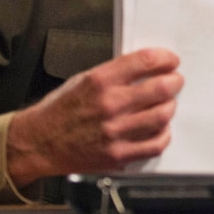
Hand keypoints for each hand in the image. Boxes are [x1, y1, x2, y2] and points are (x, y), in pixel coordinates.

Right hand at [6, 48, 182, 186]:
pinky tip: (159, 129)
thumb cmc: (60, 111)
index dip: (165, 59)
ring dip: (170, 107)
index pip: (145, 62)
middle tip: (175, 82)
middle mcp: (109, 105)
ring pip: (162, 116)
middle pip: (161, 88)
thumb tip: (146, 67)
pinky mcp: (118, 154)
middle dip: (174, 82)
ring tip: (166, 105)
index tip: (171, 61)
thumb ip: (115, 74)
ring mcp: (115, 132)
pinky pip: (155, 144)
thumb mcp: (83, 79)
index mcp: (100, 81)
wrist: (39, 142)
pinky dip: (163, 135)